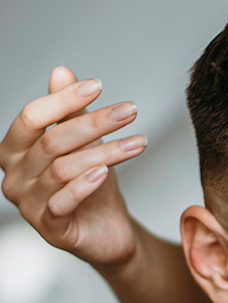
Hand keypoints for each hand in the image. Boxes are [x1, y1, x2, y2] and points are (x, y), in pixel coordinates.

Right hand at [0, 66, 144, 267]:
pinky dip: (84, 185)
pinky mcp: (49, 228)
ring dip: (104, 152)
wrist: (109, 231)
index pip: (32, 117)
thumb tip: (61, 71)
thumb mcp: (85, 145)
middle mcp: (14, 176)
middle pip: (52, 141)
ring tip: (138, 142)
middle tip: (130, 111)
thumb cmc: (93, 186)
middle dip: (94, 123)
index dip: (63, 99)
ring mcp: (28, 204)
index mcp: (15, 150)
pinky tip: (105, 172)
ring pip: (63, 169)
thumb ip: (69, 113)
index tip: (99, 85)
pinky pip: (62, 202)